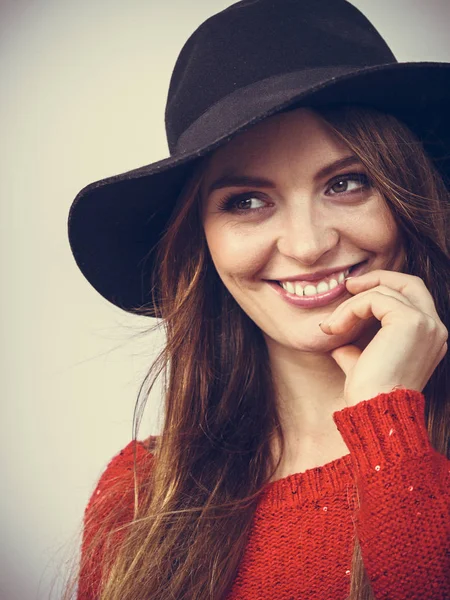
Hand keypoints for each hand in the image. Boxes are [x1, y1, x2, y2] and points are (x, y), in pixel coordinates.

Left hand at [319, 270, 447, 405]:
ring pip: (384, 291)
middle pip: (409, 283)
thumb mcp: (361, 363)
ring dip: (351, 304)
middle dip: (377, 278)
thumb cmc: (368, 393)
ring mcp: (426, 323)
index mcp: (429, 338)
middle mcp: (435, 329)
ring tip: (331, 326)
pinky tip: (335, 328)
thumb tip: (335, 336)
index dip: (383, 288)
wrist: (375, 409)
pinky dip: (350, 309)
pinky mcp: (410, 321)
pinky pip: (374, 299)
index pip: (412, 298)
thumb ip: (355, 346)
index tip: (352, 293)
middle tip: (348, 285)